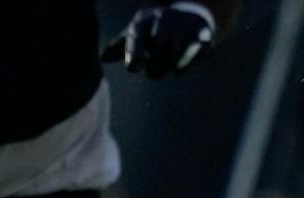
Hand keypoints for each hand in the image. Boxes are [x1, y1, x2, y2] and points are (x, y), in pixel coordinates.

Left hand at [101, 2, 215, 77]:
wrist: (191, 18)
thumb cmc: (157, 30)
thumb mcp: (138, 34)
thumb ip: (121, 47)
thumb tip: (102, 58)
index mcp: (144, 19)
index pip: (137, 34)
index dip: (134, 52)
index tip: (132, 69)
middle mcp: (164, 19)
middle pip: (157, 47)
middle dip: (154, 65)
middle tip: (152, 73)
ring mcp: (183, 26)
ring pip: (174, 53)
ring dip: (168, 66)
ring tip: (166, 68)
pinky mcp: (202, 36)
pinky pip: (192, 53)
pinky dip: (184, 64)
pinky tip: (177, 70)